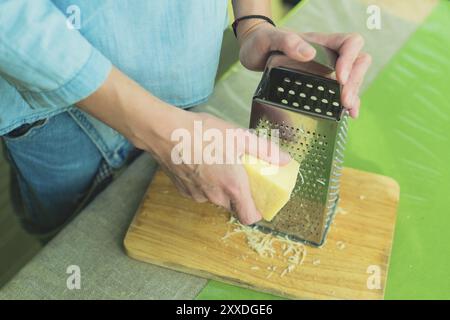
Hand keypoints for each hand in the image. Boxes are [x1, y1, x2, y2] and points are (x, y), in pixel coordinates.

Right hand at [136, 110, 290, 224]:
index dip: (257, 210)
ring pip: (215, 198)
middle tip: (238, 171)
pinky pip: (200, 192)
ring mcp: (197, 195)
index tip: (259, 198)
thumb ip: (265, 150)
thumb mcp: (239, 136)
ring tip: (217, 162)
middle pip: (233, 204)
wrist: (165, 132)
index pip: (250, 217)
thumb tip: (284, 160)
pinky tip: (201, 163)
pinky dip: (204, 182)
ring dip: (219, 186)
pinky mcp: (183, 191)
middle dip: (238, 191)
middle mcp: (215, 196)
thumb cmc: (202, 133)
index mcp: (233, 187)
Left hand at [238, 23, 371, 117]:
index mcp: (321, 42)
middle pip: (358, 62)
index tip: (339, 77)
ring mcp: (327, 71)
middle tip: (344, 101)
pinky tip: (348, 114)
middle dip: (354, 81)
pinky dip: (347, 103)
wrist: (254, 53)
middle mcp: (329, 56)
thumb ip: (287, 42)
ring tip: (348, 110)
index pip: (350, 43)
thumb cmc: (262, 42)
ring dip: (353, 94)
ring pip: (352, 79)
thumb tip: (309, 54)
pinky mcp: (321, 85)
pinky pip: (340, 92)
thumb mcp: (270, 39)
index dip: (350, 59)